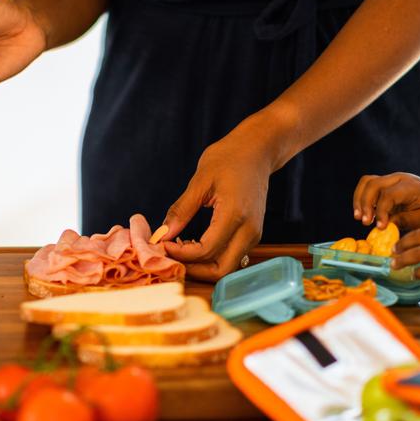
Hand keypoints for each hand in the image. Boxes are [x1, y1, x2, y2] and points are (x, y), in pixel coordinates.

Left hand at [161, 131, 274, 281]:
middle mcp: (249, 230)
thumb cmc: (230, 158)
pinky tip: (194, 243)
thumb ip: (181, 211)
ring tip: (180, 248)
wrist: (257, 150)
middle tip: (170, 255)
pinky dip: (211, 257)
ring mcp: (254, 234)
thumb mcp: (200, 181)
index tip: (162, 244)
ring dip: (202, 265)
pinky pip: (231, 256)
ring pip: (226, 266)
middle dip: (193, 269)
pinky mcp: (252, 234)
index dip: (181, 254)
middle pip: (220, 270)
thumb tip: (162, 235)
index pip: (206, 250)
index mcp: (235, 215)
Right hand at [352, 172, 419, 231]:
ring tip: (359, 218)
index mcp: (411, 186)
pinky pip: (369, 186)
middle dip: (365, 204)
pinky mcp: (388, 184)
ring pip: (367, 182)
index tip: (379, 228)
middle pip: (373, 184)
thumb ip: (405, 220)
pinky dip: (363, 198)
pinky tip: (364, 214)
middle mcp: (399, 178)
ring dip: (360, 199)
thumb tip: (384, 225)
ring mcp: (392, 179)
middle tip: (364, 222)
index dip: (380, 211)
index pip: (388, 195)